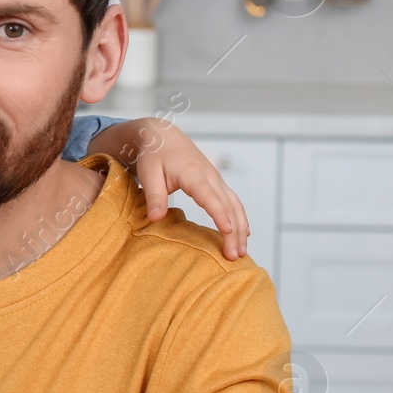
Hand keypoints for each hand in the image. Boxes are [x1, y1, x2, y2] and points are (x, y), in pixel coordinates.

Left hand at [90, 117, 249, 259]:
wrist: (163, 136)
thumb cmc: (154, 155)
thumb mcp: (149, 173)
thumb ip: (154, 196)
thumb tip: (156, 219)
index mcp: (193, 174)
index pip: (210, 197)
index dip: (220, 214)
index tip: (228, 232)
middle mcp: (210, 177)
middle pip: (228, 206)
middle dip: (234, 232)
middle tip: (234, 256)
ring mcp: (216, 180)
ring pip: (235, 205)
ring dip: (240, 228)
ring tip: (241, 252)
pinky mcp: (216, 183)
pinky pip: (232, 202)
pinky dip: (240, 219)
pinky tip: (243, 234)